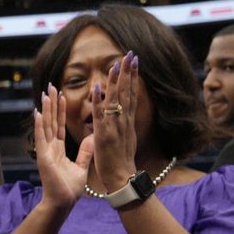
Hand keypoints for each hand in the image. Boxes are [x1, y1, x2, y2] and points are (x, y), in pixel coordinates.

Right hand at [33, 83, 88, 210]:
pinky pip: (41, 138)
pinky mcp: (43, 157)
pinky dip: (39, 125)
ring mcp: (45, 151)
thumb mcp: (81, 166)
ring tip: (45, 94)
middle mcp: (50, 148)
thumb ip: (85, 152)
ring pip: (45, 126)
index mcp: (58, 149)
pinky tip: (37, 112)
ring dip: (45, 110)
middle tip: (51, 87)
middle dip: (51, 104)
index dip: (60, 111)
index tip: (61, 95)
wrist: (63, 202)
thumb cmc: (69, 189)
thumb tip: (92, 137)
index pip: (59, 125)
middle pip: (51, 121)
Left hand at [86, 52, 141, 194]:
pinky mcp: (104, 135)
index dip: (133, 78)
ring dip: (116, 82)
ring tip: (116, 64)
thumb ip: (124, 124)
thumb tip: (125, 113)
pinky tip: (98, 87)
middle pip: (127, 93)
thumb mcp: (125, 138)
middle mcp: (123, 121)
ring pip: (116, 101)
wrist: (122, 179)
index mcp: (127, 121)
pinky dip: (99, 102)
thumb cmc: (121, 161)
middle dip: (129, 73)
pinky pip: (100, 116)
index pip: (131, 95)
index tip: (134, 61)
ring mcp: (114, 127)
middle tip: (131, 54)